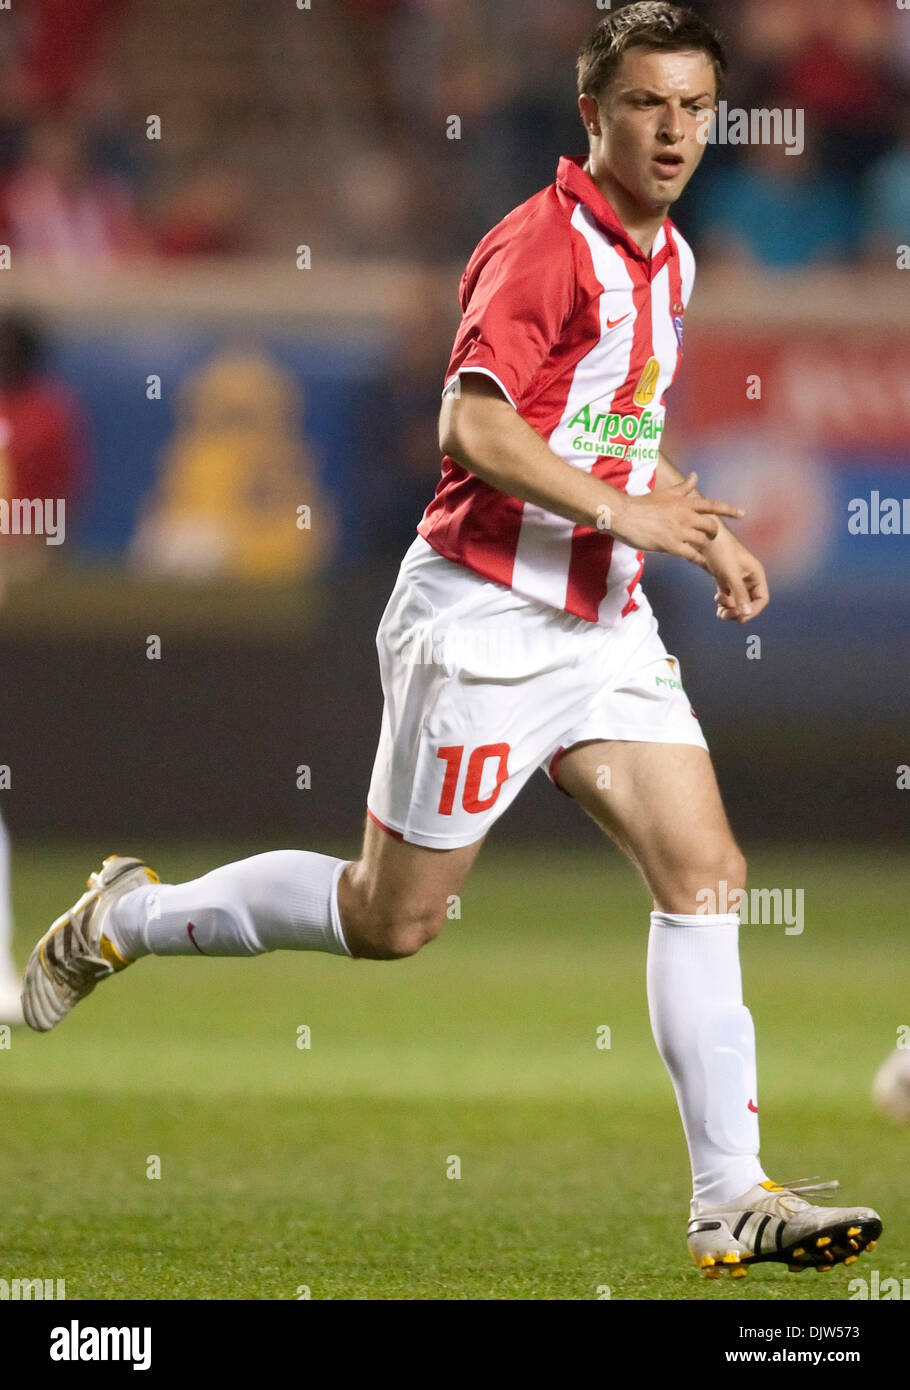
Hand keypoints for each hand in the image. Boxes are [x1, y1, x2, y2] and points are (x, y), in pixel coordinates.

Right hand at [608, 472, 743, 562]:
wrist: (623, 514)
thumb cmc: (642, 504)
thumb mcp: (665, 493)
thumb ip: (683, 487)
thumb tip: (694, 475)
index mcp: (684, 502)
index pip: (712, 505)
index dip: (729, 510)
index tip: (742, 514)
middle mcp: (685, 516)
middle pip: (711, 526)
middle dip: (714, 533)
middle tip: (711, 539)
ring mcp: (679, 531)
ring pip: (703, 540)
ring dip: (706, 548)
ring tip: (705, 553)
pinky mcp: (670, 545)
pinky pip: (692, 554)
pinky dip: (699, 559)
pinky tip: (700, 562)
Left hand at [701, 526, 769, 622]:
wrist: (702, 534)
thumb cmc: (720, 550)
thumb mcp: (730, 574)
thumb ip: (739, 594)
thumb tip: (746, 615)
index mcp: (756, 574)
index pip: (761, 599)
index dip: (753, 611)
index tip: (740, 617)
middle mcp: (748, 577)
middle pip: (749, 602)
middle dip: (738, 611)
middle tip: (724, 615)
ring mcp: (736, 578)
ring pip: (737, 600)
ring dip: (730, 609)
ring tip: (720, 612)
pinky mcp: (724, 578)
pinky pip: (728, 596)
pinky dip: (723, 603)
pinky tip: (717, 603)